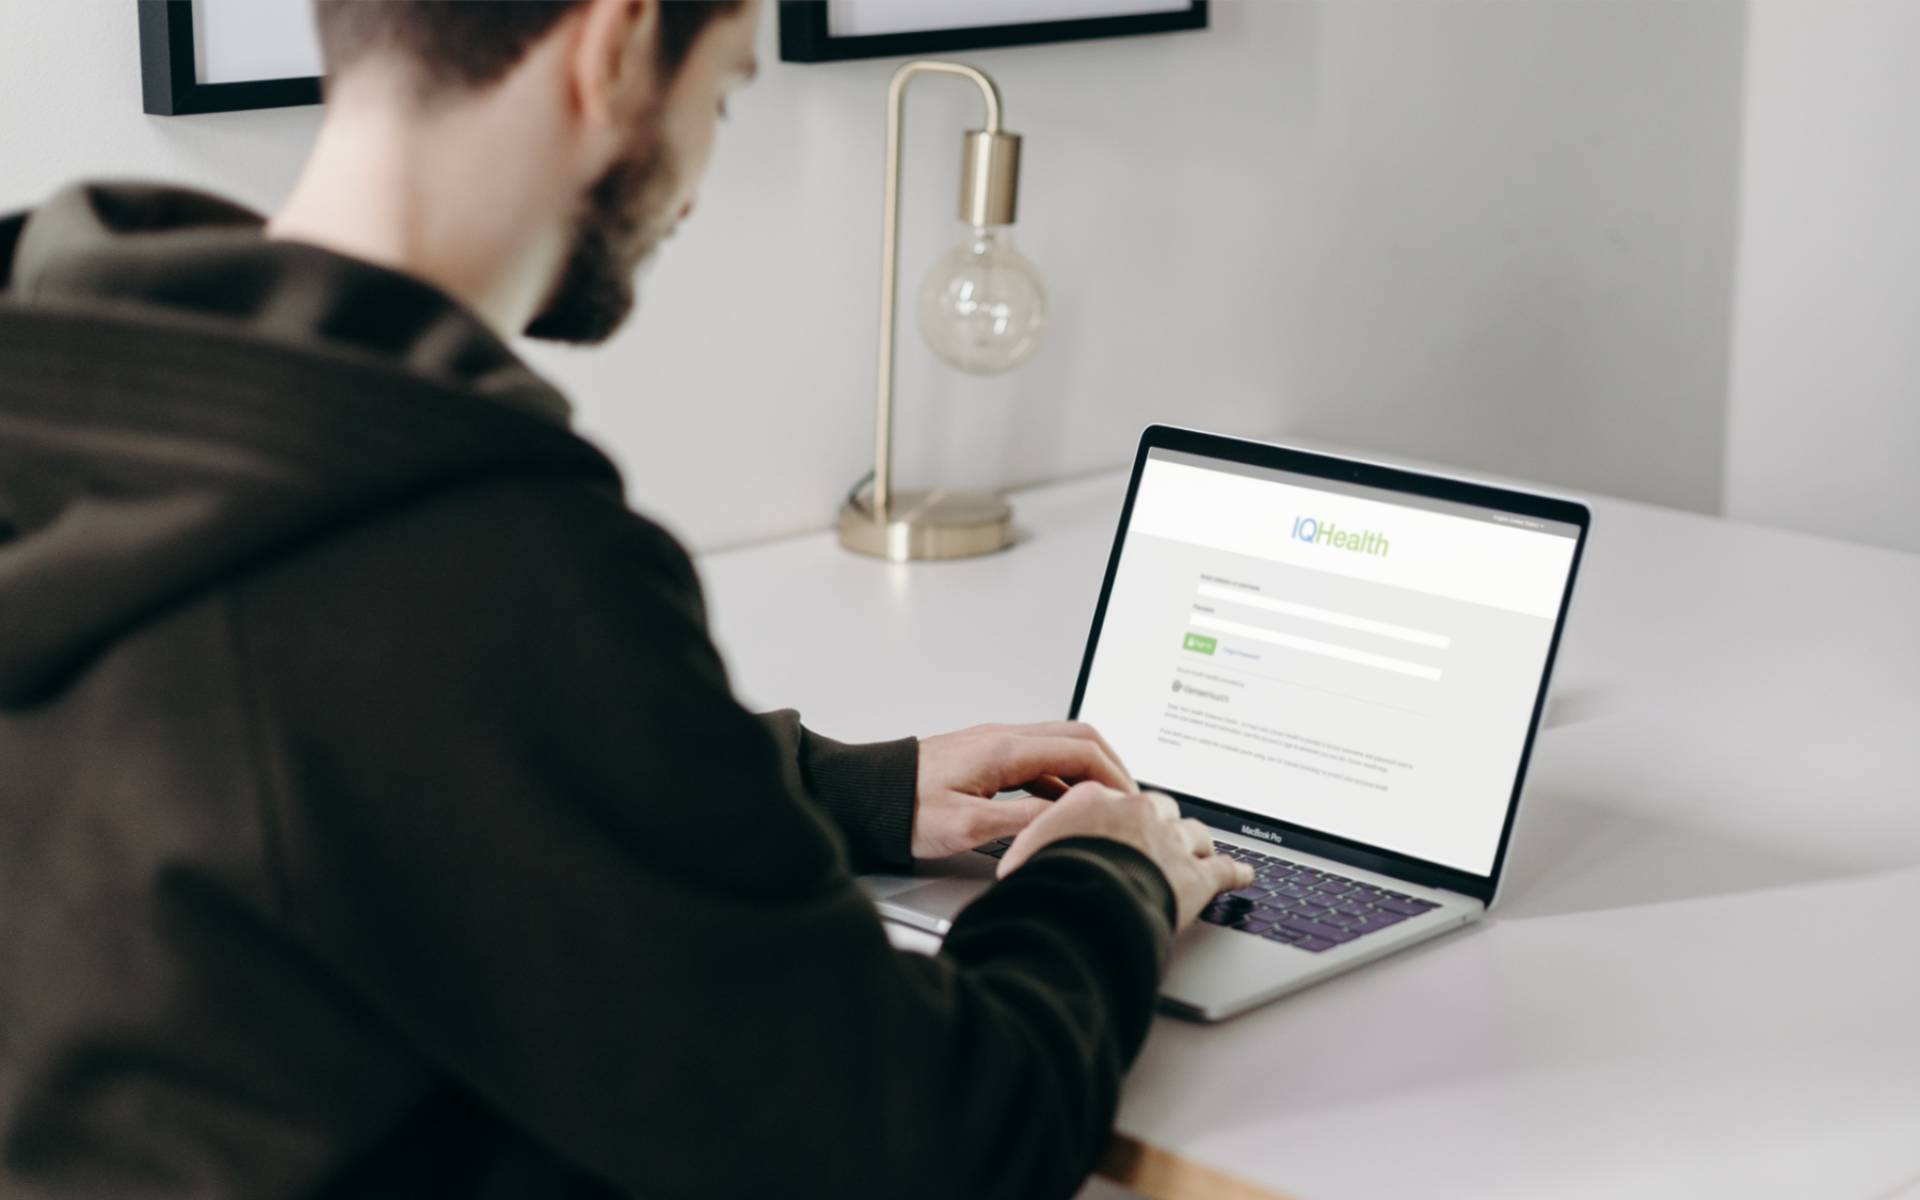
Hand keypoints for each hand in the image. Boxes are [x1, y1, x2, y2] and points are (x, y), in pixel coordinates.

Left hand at [911, 722, 1135, 858]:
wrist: (863, 797)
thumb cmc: (904, 810)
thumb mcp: (968, 826)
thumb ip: (1024, 820)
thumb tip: (1071, 816)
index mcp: (1005, 749)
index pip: (1081, 749)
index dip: (1114, 775)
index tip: (1130, 800)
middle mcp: (1003, 738)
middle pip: (1077, 737)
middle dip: (1110, 765)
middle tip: (1128, 796)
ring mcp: (994, 743)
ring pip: (1058, 745)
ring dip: (1086, 770)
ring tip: (1101, 803)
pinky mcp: (984, 756)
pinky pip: (1036, 759)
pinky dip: (1060, 777)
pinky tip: (1061, 804)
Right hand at [996, 783, 1252, 928]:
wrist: (1084, 902)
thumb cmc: (1050, 881)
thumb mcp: (1024, 855)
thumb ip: (1032, 849)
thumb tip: (1019, 864)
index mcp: (1094, 800)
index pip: (1110, 796)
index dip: (1116, 811)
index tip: (1115, 821)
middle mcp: (1138, 812)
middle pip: (1158, 807)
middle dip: (1159, 820)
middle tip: (1158, 833)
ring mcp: (1171, 841)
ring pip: (1194, 833)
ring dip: (1198, 842)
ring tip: (1201, 849)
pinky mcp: (1197, 875)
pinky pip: (1226, 869)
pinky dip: (1237, 872)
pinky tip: (1244, 875)